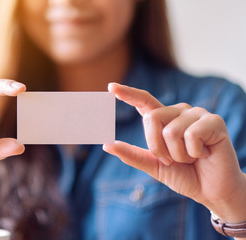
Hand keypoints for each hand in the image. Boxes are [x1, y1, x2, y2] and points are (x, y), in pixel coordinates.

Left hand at [103, 83, 245, 221]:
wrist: (210, 191)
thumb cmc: (183, 175)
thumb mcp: (154, 165)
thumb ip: (132, 154)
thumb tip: (107, 144)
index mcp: (164, 120)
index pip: (144, 102)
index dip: (128, 93)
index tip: (111, 87)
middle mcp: (179, 112)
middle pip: (152, 118)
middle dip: (157, 147)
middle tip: (172, 160)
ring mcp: (197, 114)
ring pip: (171, 131)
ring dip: (178, 154)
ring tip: (191, 158)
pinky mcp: (213, 121)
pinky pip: (192, 135)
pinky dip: (194, 153)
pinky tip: (204, 154)